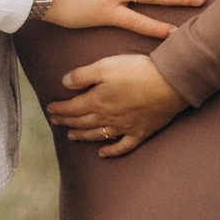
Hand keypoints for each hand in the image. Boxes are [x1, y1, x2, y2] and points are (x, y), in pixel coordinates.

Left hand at [46, 55, 186, 156]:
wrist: (170, 83)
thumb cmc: (137, 71)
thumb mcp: (105, 66)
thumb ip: (82, 75)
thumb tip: (64, 83)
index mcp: (97, 101)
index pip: (71, 108)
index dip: (59, 109)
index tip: (49, 108)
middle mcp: (107, 118)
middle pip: (81, 122)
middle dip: (66, 121)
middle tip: (55, 121)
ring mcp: (124, 127)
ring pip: (97, 135)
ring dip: (82, 136)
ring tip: (71, 135)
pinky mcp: (140, 132)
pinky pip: (122, 147)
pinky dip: (111, 152)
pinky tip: (102, 154)